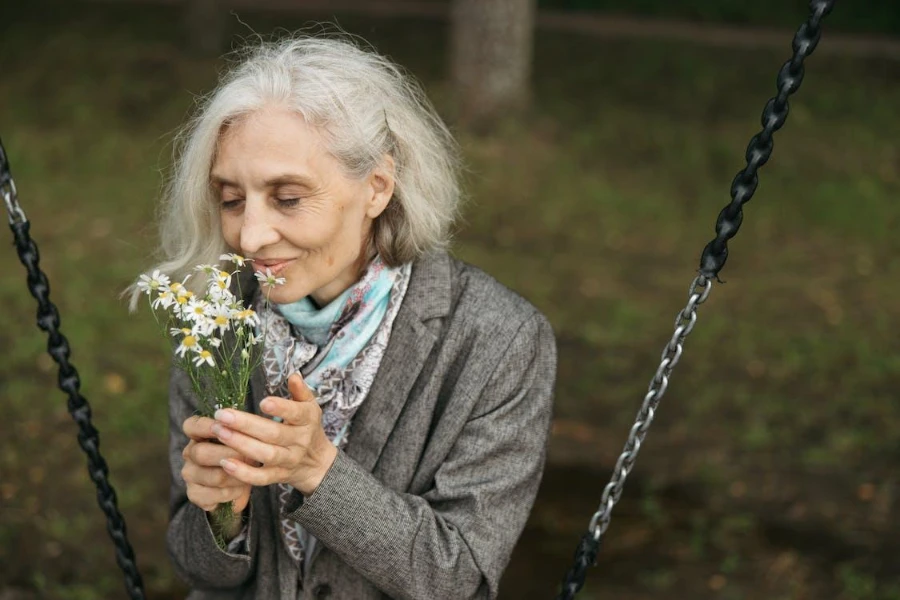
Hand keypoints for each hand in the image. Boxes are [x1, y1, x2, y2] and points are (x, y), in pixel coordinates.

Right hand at [181, 415, 252, 512]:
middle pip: (201, 453)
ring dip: (238, 476)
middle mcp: (189, 453)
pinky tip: (241, 488)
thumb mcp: (241, 439)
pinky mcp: (194, 494)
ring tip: (252, 473)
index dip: (206, 427)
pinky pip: (217, 495)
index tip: (223, 426)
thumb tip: (244, 421)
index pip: (191, 426)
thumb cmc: (241, 454)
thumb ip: (239, 431)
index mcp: (197, 434)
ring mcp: (190, 474)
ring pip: (215, 476)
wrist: (239, 483)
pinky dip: (234, 492)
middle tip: (253, 456)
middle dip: (231, 455)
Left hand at [212, 373, 337, 495]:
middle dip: (246, 425)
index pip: (297, 413)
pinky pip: (261, 478)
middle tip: (221, 415)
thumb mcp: (309, 407)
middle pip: (274, 434)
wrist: (317, 463)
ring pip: (266, 455)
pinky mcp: (278, 476)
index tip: (262, 402)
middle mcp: (300, 441)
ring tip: (219, 433)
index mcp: (307, 420)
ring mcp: (289, 460)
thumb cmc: (307, 428)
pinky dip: (244, 473)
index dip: (281, 409)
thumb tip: (293, 375)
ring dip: (241, 445)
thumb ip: (301, 392)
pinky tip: (225, 463)